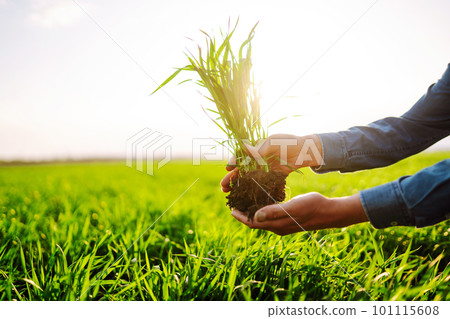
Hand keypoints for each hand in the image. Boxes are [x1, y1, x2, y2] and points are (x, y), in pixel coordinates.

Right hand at [221, 134, 322, 191]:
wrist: (308, 151)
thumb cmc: (290, 143)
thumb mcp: (274, 143)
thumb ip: (260, 149)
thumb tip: (244, 151)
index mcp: (257, 148)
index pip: (241, 155)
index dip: (233, 162)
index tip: (228, 168)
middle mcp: (258, 158)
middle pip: (242, 169)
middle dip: (232, 177)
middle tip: (223, 186)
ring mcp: (265, 168)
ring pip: (248, 178)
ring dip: (239, 185)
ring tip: (229, 193)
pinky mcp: (272, 177)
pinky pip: (260, 184)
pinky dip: (252, 190)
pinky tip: (246, 196)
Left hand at [231, 193, 367, 234]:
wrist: (329, 212)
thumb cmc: (312, 207)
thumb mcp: (292, 207)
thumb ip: (274, 212)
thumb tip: (254, 217)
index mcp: (276, 225)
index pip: (252, 223)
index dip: (240, 217)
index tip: (230, 208)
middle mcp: (277, 227)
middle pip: (255, 222)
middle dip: (243, 214)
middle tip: (234, 202)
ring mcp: (283, 224)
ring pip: (262, 219)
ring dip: (252, 212)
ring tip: (244, 200)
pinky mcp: (288, 219)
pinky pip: (270, 216)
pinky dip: (262, 209)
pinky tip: (262, 200)